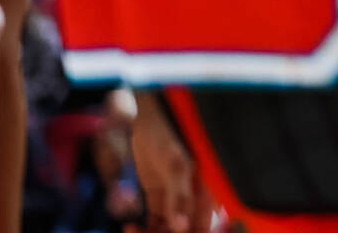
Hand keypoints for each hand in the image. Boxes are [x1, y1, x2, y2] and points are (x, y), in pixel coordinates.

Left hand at [132, 95, 212, 232]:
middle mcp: (195, 199)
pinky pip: (154, 221)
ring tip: (132, 230)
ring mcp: (176, 198)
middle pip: (185, 231)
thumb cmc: (172, 133)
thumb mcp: (177, 165)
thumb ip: (180, 196)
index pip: (204, 227)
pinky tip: (129, 225)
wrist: (153, 116)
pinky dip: (143, 228)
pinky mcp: (159, 195)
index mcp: (208, 193)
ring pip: (168, 229)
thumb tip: (180, 225)